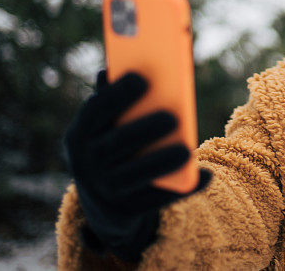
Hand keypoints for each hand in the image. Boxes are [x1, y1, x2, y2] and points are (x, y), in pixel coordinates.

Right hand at [64, 70, 210, 261]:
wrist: (104, 201)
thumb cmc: (113, 146)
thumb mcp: (107, 126)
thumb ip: (111, 99)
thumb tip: (107, 71)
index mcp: (78, 135)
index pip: (94, 112)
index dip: (116, 94)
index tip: (141, 77)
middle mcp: (84, 164)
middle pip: (114, 145)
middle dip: (142, 130)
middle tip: (172, 117)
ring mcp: (101, 192)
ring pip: (131, 177)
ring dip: (159, 163)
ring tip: (186, 151)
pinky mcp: (123, 213)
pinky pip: (154, 201)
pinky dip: (181, 190)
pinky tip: (205, 176)